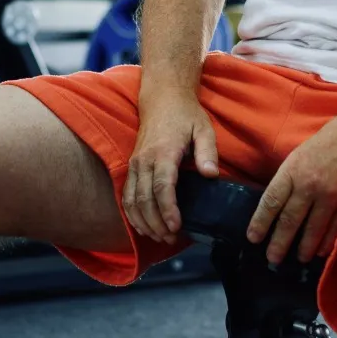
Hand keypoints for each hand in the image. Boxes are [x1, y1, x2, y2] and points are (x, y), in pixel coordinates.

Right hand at [124, 94, 220, 242]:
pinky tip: (143, 227)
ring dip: (143, 222)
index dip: (168, 210)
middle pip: (144, 199)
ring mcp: (135, 163)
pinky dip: (132, 214)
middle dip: (156, 223)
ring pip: (132, 200)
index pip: (162, 186)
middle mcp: (144, 160)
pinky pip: (126, 195)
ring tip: (160, 237)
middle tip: (171, 239)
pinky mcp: (131, 166)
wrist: (162, 98)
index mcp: (163, 152)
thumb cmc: (186, 115)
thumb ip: (208, 153)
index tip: (176, 227)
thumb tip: (211, 175)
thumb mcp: (204, 129)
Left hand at [245, 108, 336, 266]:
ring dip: (304, 248)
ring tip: (297, 259)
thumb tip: (281, 202)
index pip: (271, 202)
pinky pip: (335, 228)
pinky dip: (326, 242)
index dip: (260, 223)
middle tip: (272, 258)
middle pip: (289, 221)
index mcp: (294, 169)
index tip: (253, 238)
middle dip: (279, 243)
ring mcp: (332, 195)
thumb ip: (293, 176)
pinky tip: (321, 251)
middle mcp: (310, 184)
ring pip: (313, 230)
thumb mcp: (304, 151)